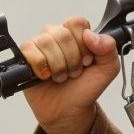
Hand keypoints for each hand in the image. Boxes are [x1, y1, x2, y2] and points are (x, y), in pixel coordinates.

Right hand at [20, 16, 119, 133]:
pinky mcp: (25, 57)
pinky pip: (29, 50)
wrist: (69, 110)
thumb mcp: (108, 68)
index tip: (87, 60)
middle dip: (72, 58)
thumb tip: (90, 34)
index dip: (83, 43)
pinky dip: (40, 66)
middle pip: (62, 33)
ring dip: (58, 65)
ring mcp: (40, 45)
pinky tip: (46, 76)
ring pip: (46, 41)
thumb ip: (108, 47)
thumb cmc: (86, 87)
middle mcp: (57, 36)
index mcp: (77, 34)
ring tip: (62, 76)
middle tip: (75, 72)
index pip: (77, 22)